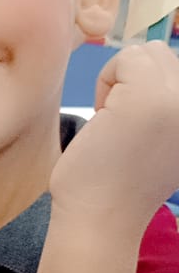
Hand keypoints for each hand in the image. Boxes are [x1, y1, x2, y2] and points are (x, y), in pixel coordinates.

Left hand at [50, 42, 178, 230]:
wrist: (101, 218)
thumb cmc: (119, 180)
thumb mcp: (163, 135)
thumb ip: (168, 101)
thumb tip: (150, 53)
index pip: (177, 67)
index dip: (146, 87)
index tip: (137, 130)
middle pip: (161, 55)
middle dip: (132, 81)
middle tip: (122, 126)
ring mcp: (178, 99)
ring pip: (145, 53)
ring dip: (119, 81)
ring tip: (116, 123)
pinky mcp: (149, 97)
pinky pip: (124, 59)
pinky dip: (105, 83)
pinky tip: (105, 122)